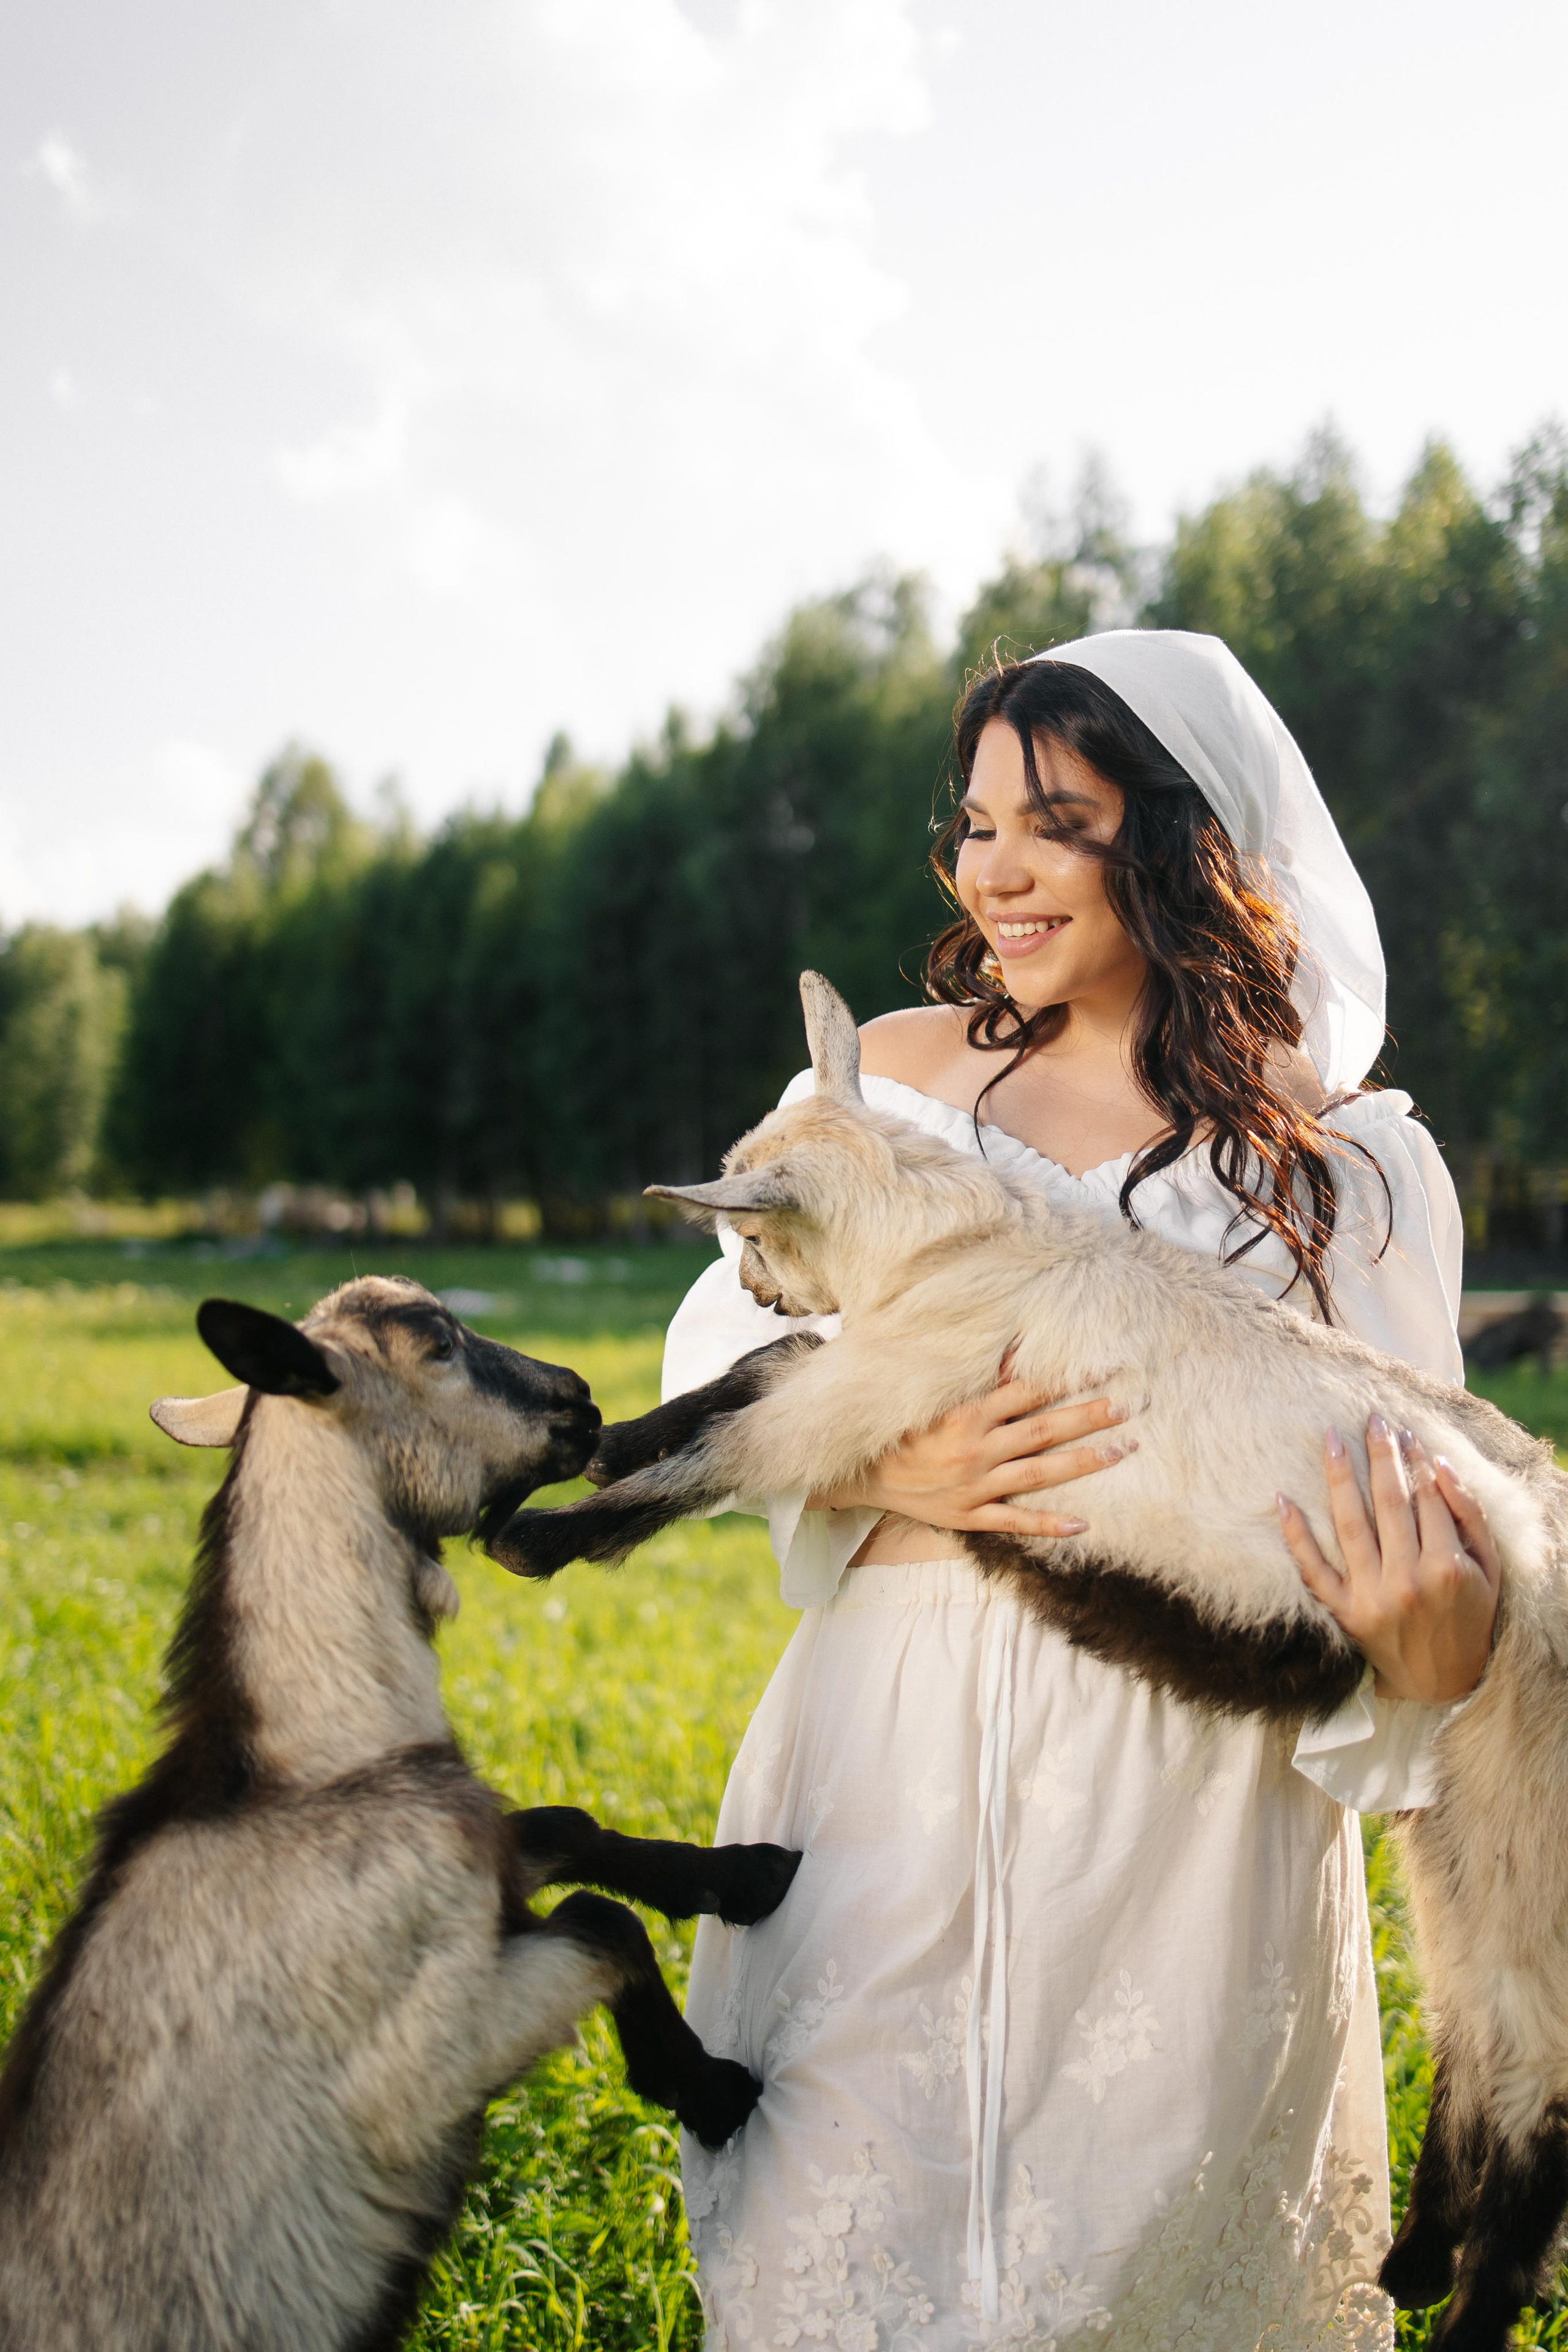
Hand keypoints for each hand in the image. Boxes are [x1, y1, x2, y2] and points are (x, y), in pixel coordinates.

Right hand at [814, 1376, 1134, 1537]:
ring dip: (1083, 1462)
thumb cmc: (891, 1425)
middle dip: (1088, 1417)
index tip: (1102, 1366)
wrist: (856, 1474)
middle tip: (1128, 1406)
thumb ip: (963, 1371)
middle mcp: (975, 1449)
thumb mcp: (923, 1391)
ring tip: (1122, 1451)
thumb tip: (1005, 1345)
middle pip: (1043, 1430)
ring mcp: (974, 1485)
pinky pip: (1014, 1522)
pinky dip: (1047, 1525)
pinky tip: (1081, 1523)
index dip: (1065, 1378)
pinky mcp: (968, 1515)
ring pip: (1039, 1473)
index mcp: (964, 1413)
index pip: (1026, 1390)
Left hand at [1277, 1414, 1500, 1703]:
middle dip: (1381, 1457)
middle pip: (1389, 1504)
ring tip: (1332, 1440)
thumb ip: (1469, 1515)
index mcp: (1446, 1568)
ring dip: (1340, 1478)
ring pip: (1350, 1526)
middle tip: (1371, 1419)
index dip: (1415, 1462)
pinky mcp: (1344, 1613)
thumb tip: (1438, 1464)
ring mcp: (1371, 1598)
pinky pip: (1313, 1570)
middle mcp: (1406, 1582)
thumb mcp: (1489, 1567)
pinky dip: (1295, 1535)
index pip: (1426, 1499)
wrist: (1443, 1679)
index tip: (1404, 1433)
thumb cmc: (1470, 1614)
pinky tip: (1282, 1500)